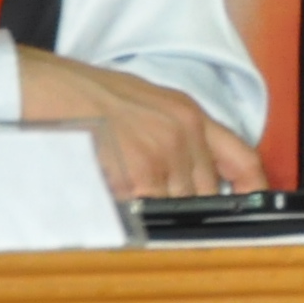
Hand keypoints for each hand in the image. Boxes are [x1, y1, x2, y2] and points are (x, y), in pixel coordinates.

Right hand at [17, 45, 262, 197]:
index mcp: (189, 114)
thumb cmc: (87, 95)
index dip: (252, 186)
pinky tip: (111, 191)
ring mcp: (163, 155)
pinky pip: (147, 212)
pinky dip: (131, 212)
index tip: (253, 202)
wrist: (51, 90)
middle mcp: (184, 134)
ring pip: (176, 207)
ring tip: (123, 187)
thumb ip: (175, 136)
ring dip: (153, 208)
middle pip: (206, 193)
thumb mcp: (147, 104)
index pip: (242, 157)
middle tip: (151, 195)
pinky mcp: (139, 176)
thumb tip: (187, 174)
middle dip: (183, 204)